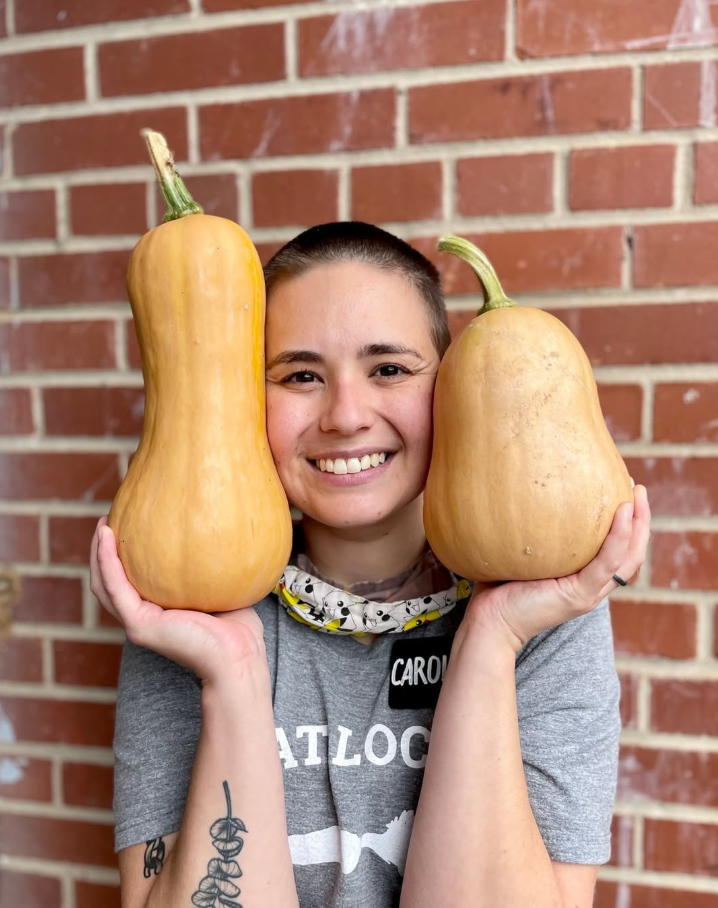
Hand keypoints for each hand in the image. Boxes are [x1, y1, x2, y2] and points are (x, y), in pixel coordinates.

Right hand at [89, 516, 267, 682]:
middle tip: (106, 520)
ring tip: (102, 524)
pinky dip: (107, 562)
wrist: (239, 655)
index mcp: (158, 611)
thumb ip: (211, 564)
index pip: (130, 582)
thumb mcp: (220, 585)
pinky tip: (107, 537)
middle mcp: (144, 617)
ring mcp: (138, 623)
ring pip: (105, 585)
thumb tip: (222, 529)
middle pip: (109, 582)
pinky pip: (115, 589)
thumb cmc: (237, 627)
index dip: (122, 556)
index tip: (126, 524)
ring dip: (98, 553)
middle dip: (103, 552)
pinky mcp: (139, 625)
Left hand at [459, 485, 649, 652]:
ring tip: (637, 494)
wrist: (490, 623)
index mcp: (583, 582)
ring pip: (627, 558)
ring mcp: (588, 594)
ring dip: (638, 524)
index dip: (629, 526)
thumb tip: (529, 496)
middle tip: (639, 489)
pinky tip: (621, 511)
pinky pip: (606, 562)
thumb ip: (538, 536)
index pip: (618, 554)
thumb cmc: (500, 588)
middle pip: (632, 555)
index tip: (626, 494)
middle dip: (641, 520)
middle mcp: (592, 589)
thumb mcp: (527, 556)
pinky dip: (619, 536)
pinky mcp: (578, 595)